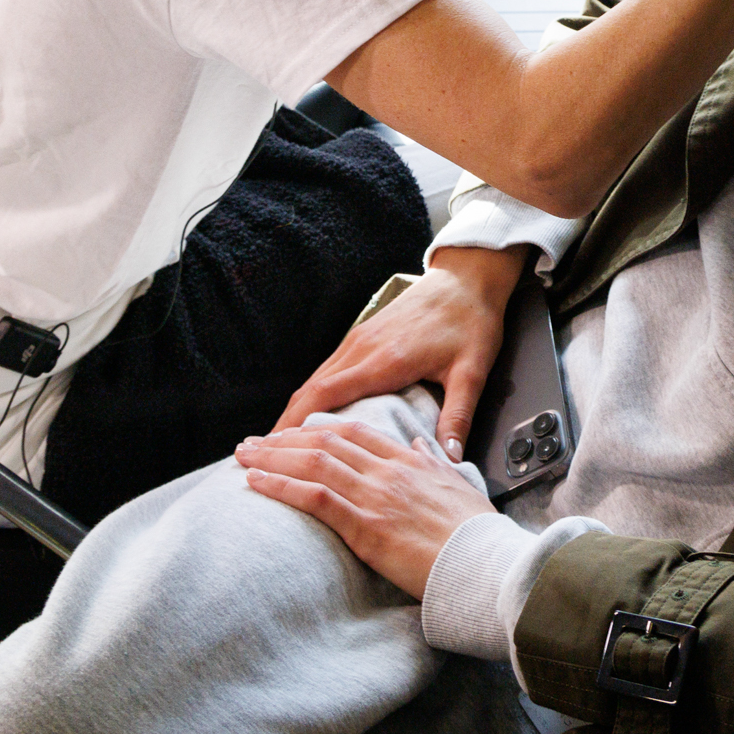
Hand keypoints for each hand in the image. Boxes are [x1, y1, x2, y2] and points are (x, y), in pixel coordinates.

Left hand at [236, 419, 493, 598]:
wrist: (487, 564)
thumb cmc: (478, 535)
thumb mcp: (460, 487)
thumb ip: (435, 464)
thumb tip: (423, 444)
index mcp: (409, 462)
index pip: (355, 433)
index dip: (318, 429)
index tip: (292, 432)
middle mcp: (388, 472)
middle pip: (325, 443)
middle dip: (284, 440)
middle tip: (253, 442)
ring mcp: (375, 496)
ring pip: (313, 463)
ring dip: (272, 458)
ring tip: (243, 457)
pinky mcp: (366, 526)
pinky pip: (314, 497)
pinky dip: (281, 486)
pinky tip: (256, 483)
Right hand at [273, 246, 523, 460]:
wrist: (467, 276)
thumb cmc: (471, 322)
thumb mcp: (472, 370)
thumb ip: (458, 414)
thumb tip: (451, 457)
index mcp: (385, 360)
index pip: (326, 396)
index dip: (297, 427)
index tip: (276, 452)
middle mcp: (362, 348)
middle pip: (309, 391)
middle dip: (284, 426)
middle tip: (261, 458)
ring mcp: (358, 339)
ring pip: (314, 379)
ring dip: (293, 411)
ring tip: (277, 445)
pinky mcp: (362, 335)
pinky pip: (326, 369)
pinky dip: (310, 395)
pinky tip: (307, 415)